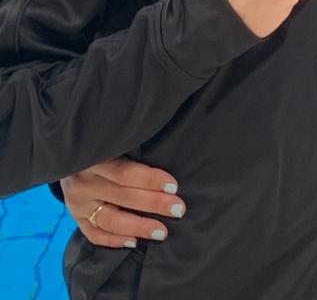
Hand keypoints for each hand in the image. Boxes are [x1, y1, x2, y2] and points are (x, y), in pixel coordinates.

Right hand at [61, 158, 184, 248]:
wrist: (67, 158)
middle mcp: (83, 182)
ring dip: (139, 227)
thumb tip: (166, 166)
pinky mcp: (76, 218)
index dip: (150, 179)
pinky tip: (135, 242)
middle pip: (123, 195)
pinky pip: (95, 235)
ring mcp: (77, 203)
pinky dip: (115, 240)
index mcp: (94, 158)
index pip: (125, 172)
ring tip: (161, 231)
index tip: (174, 186)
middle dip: (154, 203)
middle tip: (178, 209)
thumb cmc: (102, 149)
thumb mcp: (111, 145)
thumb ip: (132, 153)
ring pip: (110, 219)